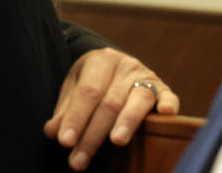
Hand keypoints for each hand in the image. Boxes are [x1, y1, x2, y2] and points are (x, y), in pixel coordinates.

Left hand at [43, 48, 179, 170]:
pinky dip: (169, 104)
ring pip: (138, 100)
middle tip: (79, 160)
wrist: (116, 63)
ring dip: (127, 122)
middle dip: (93, 134)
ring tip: (115, 142)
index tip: (64, 142)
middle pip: (109, 102)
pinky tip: (165, 115)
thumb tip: (52, 132)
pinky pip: (169, 95)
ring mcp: (146, 76)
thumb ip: (65, 110)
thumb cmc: (93, 80)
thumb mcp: (74, 87)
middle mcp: (125, 66)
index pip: (86, 93)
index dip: (75, 118)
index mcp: (100, 61)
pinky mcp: (164, 88)